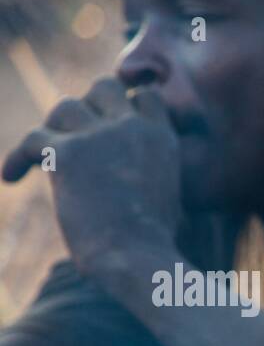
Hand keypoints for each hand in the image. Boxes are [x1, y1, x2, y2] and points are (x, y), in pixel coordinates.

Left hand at [2, 77, 180, 275]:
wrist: (138, 258)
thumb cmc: (154, 244)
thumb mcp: (166, 197)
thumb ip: (149, 170)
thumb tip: (128, 175)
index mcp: (163, 139)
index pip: (144, 93)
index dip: (125, 103)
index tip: (110, 122)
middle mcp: (134, 129)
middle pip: (103, 87)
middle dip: (88, 107)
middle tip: (77, 138)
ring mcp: (101, 136)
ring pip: (64, 107)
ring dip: (54, 130)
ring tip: (46, 159)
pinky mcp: (68, 152)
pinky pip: (31, 140)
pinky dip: (16, 159)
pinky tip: (11, 178)